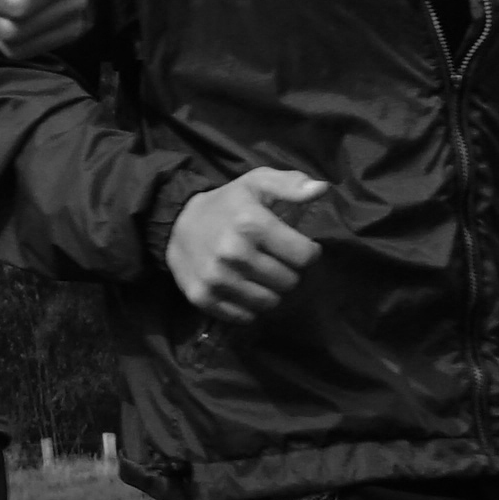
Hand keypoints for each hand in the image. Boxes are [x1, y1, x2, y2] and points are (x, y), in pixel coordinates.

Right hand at [165, 165, 329, 322]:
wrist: (175, 225)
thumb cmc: (226, 204)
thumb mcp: (257, 183)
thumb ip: (291, 184)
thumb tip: (322, 189)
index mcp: (251, 224)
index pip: (304, 256)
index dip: (307, 253)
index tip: (299, 248)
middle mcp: (234, 253)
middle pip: (289, 282)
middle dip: (289, 272)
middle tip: (277, 262)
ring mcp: (217, 279)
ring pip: (269, 302)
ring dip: (271, 291)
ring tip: (262, 276)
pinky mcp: (204, 298)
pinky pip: (244, 317)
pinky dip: (249, 307)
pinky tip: (244, 288)